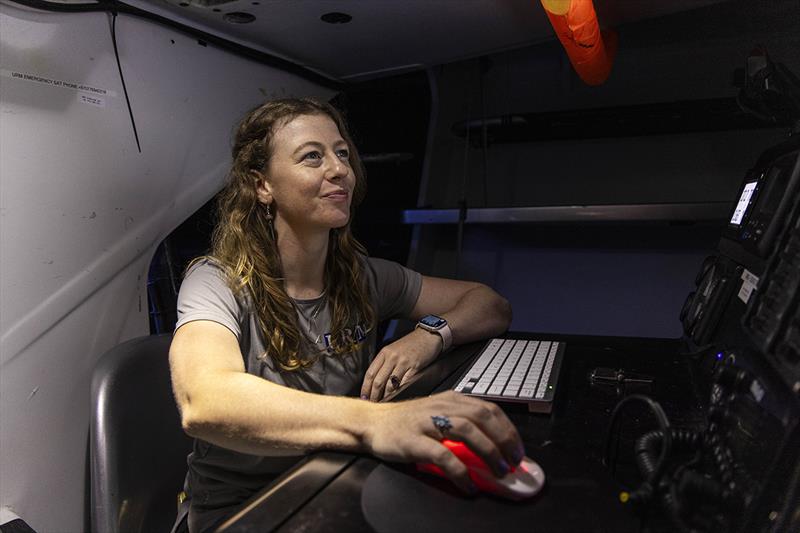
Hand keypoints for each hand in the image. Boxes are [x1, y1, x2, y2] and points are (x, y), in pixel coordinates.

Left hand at [361, 328, 440, 401]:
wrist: (428, 336)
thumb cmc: (411, 344)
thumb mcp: (394, 349)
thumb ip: (384, 362)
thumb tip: (376, 380)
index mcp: (384, 352)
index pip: (370, 373)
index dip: (365, 387)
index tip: (363, 396)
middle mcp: (392, 357)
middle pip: (378, 381)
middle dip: (373, 395)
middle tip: (372, 403)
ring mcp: (403, 362)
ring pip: (389, 384)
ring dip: (385, 396)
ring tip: (383, 403)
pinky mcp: (414, 367)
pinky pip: (403, 383)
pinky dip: (398, 392)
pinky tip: (396, 397)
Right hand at [364, 391, 525, 493]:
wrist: (371, 423)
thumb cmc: (406, 422)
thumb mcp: (436, 414)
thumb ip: (460, 423)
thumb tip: (492, 448)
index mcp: (451, 399)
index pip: (489, 408)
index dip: (508, 429)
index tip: (518, 449)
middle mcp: (442, 407)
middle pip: (483, 417)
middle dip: (504, 440)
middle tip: (513, 462)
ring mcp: (427, 422)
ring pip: (467, 431)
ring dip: (488, 453)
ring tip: (498, 472)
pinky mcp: (414, 441)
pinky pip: (443, 456)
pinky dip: (461, 472)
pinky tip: (469, 485)